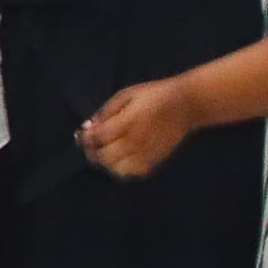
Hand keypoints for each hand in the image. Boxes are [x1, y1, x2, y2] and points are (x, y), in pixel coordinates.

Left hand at [79, 78, 200, 179]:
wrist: (186, 104)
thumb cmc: (154, 95)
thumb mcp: (126, 95)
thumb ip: (106, 111)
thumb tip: (89, 126)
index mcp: (128, 122)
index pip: (98, 138)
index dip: (85, 138)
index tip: (80, 134)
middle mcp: (136, 141)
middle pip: (104, 157)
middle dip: (92, 151)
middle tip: (89, 144)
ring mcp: (146, 153)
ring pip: (117, 168)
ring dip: (106, 162)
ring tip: (104, 151)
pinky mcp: (155, 160)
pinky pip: (132, 172)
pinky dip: (122, 168)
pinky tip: (120, 158)